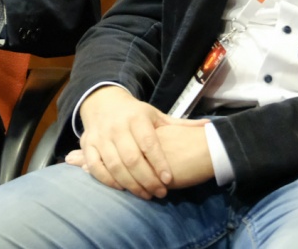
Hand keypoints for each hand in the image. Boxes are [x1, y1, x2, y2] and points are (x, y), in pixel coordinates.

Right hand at [67, 86, 208, 198]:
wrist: (102, 102)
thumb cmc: (135, 114)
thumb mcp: (157, 115)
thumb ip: (181, 125)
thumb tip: (210, 128)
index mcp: (136, 117)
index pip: (148, 142)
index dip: (158, 162)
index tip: (168, 179)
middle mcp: (116, 126)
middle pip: (132, 158)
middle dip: (147, 179)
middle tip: (160, 193)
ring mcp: (100, 136)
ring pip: (114, 165)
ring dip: (130, 184)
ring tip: (146, 194)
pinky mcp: (88, 145)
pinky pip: (96, 167)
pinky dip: (108, 180)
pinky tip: (122, 188)